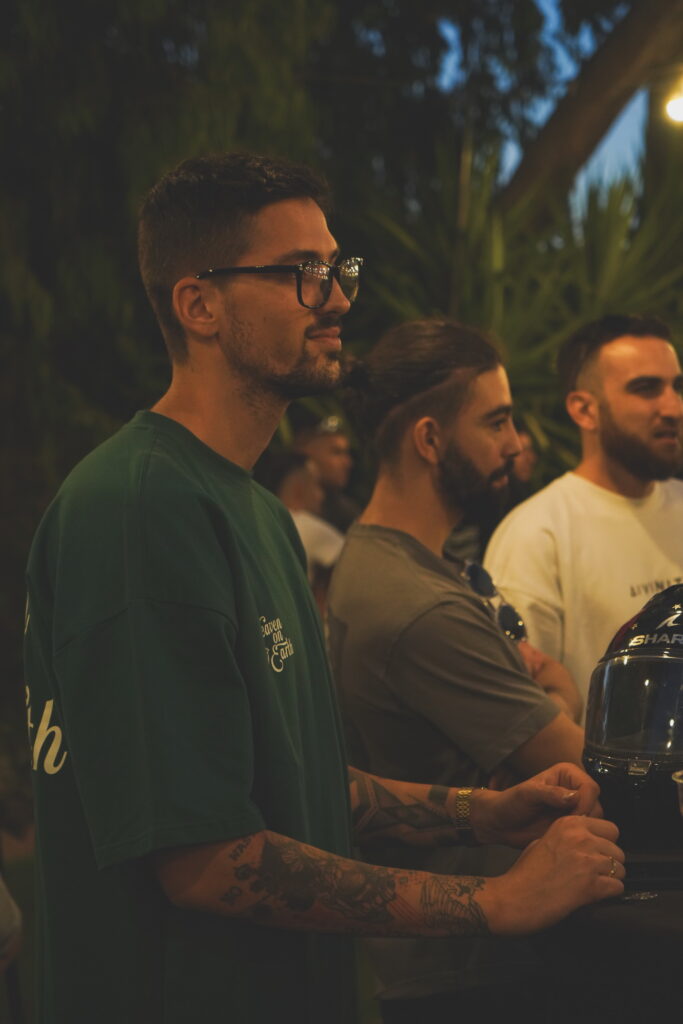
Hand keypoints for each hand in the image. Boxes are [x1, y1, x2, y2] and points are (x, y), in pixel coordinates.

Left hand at [471, 762, 601, 847]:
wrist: (502, 824)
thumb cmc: (510, 803)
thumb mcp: (527, 794)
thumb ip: (549, 793)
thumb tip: (573, 796)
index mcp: (567, 774)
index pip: (591, 787)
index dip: (585, 803)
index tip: (573, 816)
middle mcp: (575, 789)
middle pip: (596, 804)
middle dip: (585, 818)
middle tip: (568, 828)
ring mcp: (575, 808)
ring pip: (596, 820)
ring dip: (584, 829)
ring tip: (563, 833)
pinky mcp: (573, 825)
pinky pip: (587, 833)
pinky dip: (581, 838)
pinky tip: (565, 841)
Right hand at [480, 815, 624, 934]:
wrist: (514, 898)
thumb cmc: (524, 875)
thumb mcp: (542, 841)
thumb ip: (565, 838)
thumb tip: (584, 842)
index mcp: (568, 824)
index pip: (609, 828)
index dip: (605, 843)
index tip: (597, 852)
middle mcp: (580, 838)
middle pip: (617, 849)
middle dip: (610, 862)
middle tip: (596, 872)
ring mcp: (587, 861)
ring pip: (620, 869)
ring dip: (611, 879)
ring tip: (594, 885)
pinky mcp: (592, 885)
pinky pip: (618, 887)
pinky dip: (610, 893)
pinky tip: (595, 895)